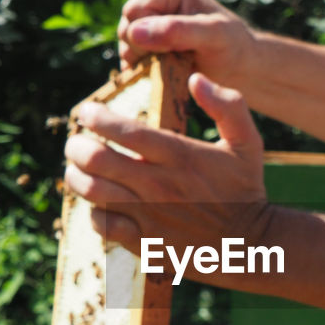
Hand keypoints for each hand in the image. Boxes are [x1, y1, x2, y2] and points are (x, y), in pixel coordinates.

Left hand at [63, 73, 272, 264]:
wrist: (250, 245)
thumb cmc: (245, 189)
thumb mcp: (248, 143)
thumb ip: (228, 105)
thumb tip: (197, 79)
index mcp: (180, 156)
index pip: (124, 131)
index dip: (96, 117)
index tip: (86, 111)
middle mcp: (159, 185)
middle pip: (97, 160)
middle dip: (77, 146)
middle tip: (75, 142)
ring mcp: (149, 215)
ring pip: (93, 191)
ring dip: (76, 177)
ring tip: (76, 169)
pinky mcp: (144, 242)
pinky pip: (103, 225)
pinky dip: (94, 212)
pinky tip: (99, 204)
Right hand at [118, 0, 256, 90]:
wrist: (236, 65)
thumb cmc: (231, 45)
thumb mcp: (213, 35)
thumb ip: (178, 31)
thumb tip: (136, 32)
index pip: (134, 12)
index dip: (149, 36)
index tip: (177, 48)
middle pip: (125, 29)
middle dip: (147, 50)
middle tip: (177, 57)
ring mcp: (144, 19)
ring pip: (125, 46)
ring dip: (147, 62)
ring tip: (175, 63)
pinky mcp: (141, 40)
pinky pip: (127, 59)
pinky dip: (145, 70)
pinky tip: (166, 71)